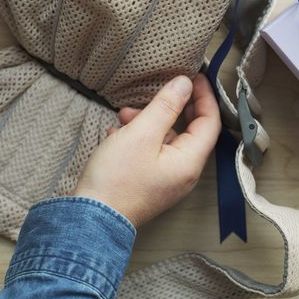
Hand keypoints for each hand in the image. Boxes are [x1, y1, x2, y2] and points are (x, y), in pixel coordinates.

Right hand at [73, 73, 221, 228]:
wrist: (89, 222)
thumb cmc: (116, 179)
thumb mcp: (141, 133)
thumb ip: (166, 106)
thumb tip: (185, 84)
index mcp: (189, 162)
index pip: (210, 123)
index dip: (204, 96)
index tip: (194, 76)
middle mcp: (183, 173)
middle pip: (189, 130)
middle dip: (172, 106)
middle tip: (161, 88)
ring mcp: (166, 180)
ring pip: (166, 139)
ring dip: (149, 121)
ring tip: (124, 114)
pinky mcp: (148, 183)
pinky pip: (151, 152)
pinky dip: (139, 137)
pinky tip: (117, 132)